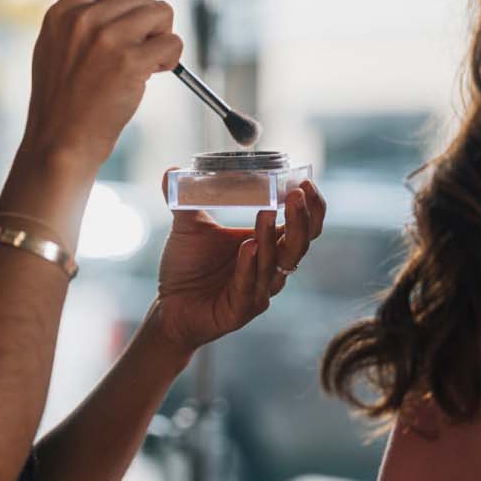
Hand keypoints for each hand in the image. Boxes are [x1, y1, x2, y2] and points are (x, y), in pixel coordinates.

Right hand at [19, 0, 184, 170]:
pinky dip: (171, 58)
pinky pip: (172, 42)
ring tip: (145, 62)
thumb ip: (79, 21)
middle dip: (149, 20)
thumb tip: (120, 1)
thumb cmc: (61, 103)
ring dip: (162, 37)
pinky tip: (153, 74)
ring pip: (161, 12)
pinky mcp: (130, 64)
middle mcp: (84, 20)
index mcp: (62, 12)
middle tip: (139, 48)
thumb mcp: (53, 48)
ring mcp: (107, 40)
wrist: (60, 143)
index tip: (132, 8)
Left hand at [147, 174, 325, 355]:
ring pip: (275, 264)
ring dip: (271, 237)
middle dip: (301, 219)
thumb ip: (185, 199)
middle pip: (299, 244)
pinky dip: (249, 265)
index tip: (306, 182)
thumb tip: (172, 171)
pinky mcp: (240, 310)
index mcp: (267, 246)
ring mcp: (258, 290)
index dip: (311, 208)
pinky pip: (249, 286)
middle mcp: (270, 268)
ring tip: (266, 212)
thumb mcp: (188, 227)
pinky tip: (248, 246)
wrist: (169, 306)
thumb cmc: (188, 267)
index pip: (303, 227)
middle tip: (297, 194)